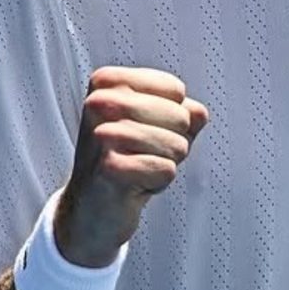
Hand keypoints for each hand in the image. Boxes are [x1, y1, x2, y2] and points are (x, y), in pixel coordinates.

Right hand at [55, 67, 208, 267]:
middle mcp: (99, 102)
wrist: (91, 206)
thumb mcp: (157, 125)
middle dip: (173, 142)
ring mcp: (102, 135)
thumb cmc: (124, 158)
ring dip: (166, 163)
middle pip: (180, 117)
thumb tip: (197, 113)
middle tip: (142, 154)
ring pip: (177, 144)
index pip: (176, 90)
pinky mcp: (109, 168)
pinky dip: (158, 182)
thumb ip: (184, 110)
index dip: (173, 116)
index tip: (145, 130)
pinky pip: (167, 170)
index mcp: (108, 82)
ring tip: (137, 168)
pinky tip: (133, 184)